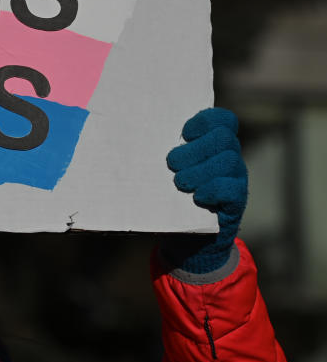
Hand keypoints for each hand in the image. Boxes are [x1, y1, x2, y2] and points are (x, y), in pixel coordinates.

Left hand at [166, 107, 247, 270]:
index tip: (183, 133)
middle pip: (223, 138)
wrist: (187, 242)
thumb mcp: (163, 174)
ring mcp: (236, 180)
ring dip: (199, 170)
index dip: (205, 120)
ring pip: (228, 160)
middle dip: (195, 149)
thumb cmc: (170, 199)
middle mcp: (229, 159)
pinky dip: (212, 190)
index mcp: (212, 146)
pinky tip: (197, 197)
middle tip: (172, 163)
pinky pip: (231, 188)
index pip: (223, 119)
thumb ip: (157, 155)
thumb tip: (124, 136)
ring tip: (179, 183)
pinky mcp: (237, 203)